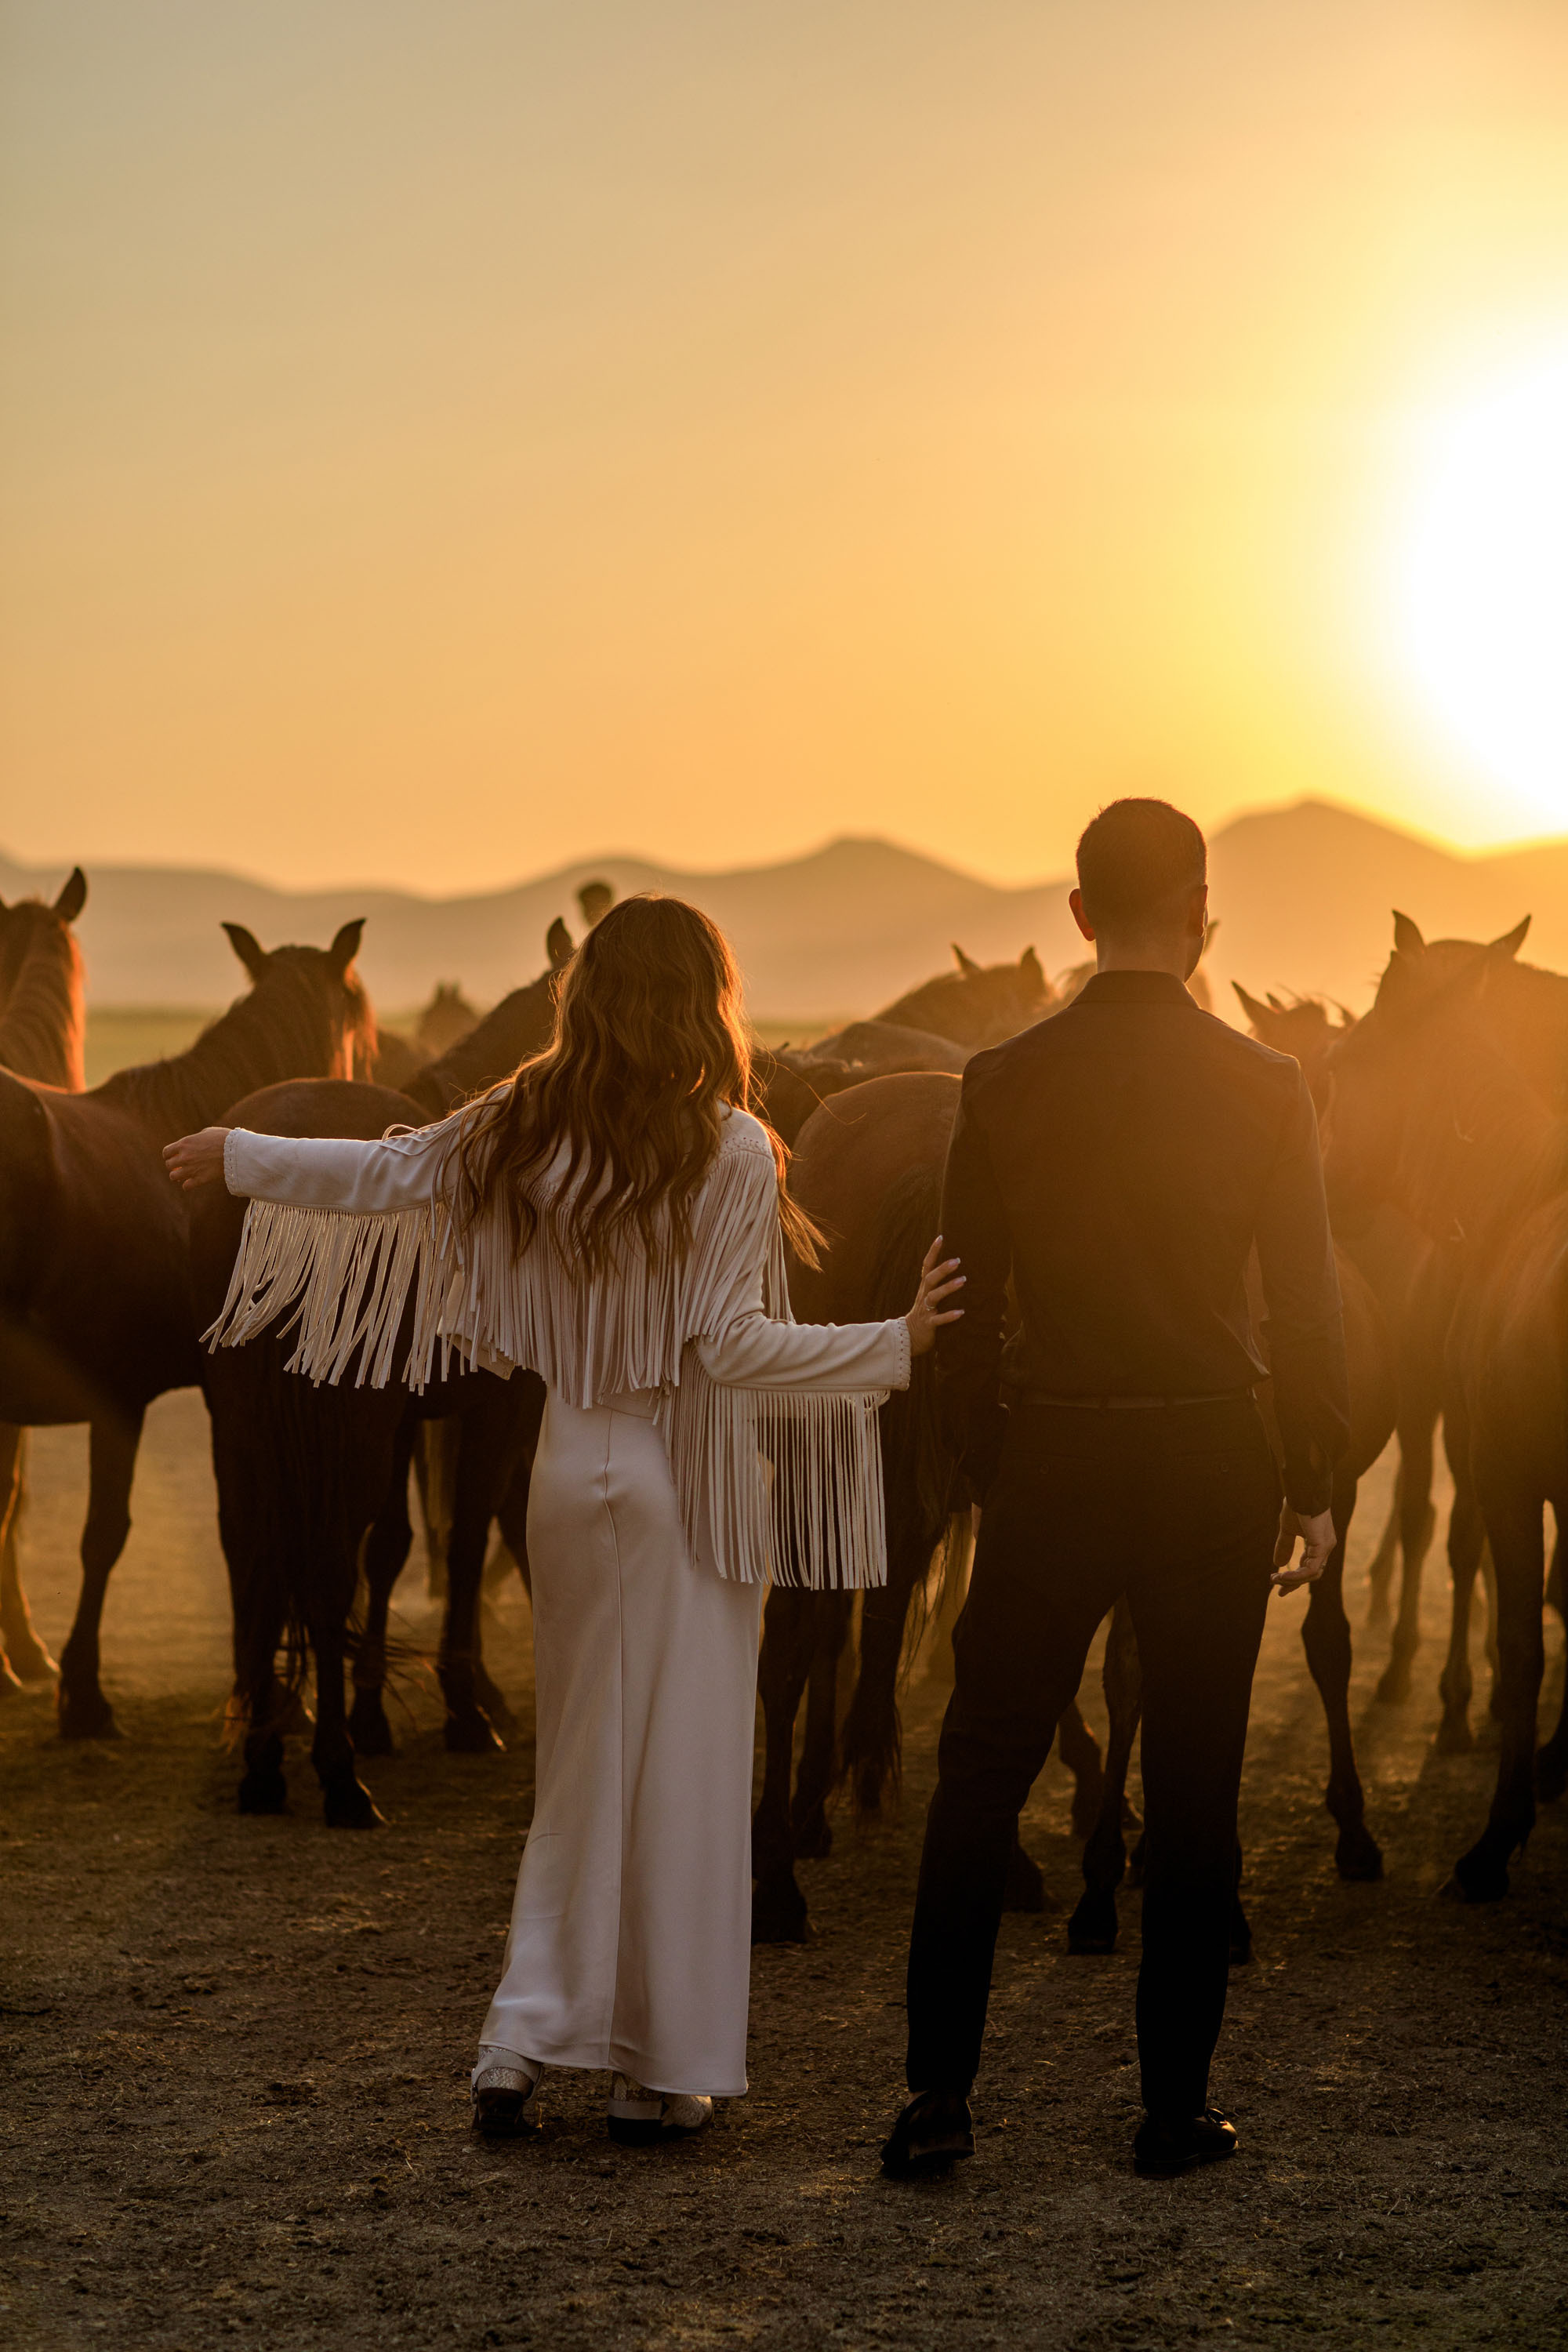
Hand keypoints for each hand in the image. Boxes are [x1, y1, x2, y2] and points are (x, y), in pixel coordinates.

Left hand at [163, 1126, 231, 1190]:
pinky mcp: (200, 1179)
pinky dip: (188, 1185)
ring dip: (178, 1176)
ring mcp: (191, 1169)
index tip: (174, 1157)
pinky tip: (193, 1182)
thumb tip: (194, 1142)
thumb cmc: (225, 1139)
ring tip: (186, 1175)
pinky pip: (186, 1186)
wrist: (236, 1151)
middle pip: (168, 1165)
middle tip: (182, 1166)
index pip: (166, 1152)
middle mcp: (184, 1157)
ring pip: (173, 1177)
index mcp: (184, 1143)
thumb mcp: (208, 1132)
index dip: (169, 1155)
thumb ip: (196, 1138)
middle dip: (174, 1166)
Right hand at [905, 1235, 964, 1357]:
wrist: (909, 1337)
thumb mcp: (929, 1297)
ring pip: (934, 1296)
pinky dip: (949, 1315)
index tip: (941, 1237)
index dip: (932, 1252)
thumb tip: (957, 1268)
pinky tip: (961, 1312)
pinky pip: (938, 1319)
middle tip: (957, 1260)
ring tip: (963, 1281)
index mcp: (924, 1288)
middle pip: (930, 1279)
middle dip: (942, 1269)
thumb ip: (939, 1285)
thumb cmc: (925, 1314)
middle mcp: (923, 1296)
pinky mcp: (928, 1324)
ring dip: (948, 1288)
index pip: (926, 1266)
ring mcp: (925, 1310)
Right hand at [1271, 1503, 1334, 1592]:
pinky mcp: (1322, 1546)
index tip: (1278, 1584)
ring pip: (1312, 1574)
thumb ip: (1285, 1546)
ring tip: (1276, 1579)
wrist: (1303, 1490)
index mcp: (1319, 1543)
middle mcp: (1325, 1547)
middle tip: (1278, 1591)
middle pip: (1312, 1574)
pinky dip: (1296, 1575)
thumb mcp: (1288, 1529)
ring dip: (1293, 1580)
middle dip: (1294, 1584)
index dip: (1294, 1577)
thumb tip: (1278, 1563)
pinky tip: (1282, 1575)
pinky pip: (1310, 1569)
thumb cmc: (1297, 1505)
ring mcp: (1326, 1547)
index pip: (1309, 1566)